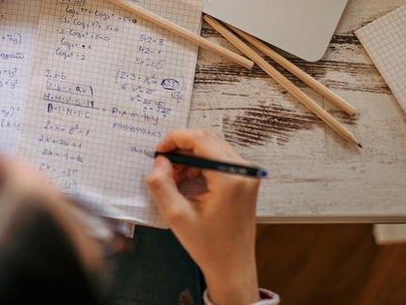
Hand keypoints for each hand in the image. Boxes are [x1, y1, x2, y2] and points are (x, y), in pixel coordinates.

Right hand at [146, 129, 260, 304]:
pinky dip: (200, 164)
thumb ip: (161, 184)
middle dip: (181, 149)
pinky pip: (219, 159)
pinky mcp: (245, 180)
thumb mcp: (176, 216)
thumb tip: (158, 161)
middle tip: (163, 167)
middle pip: (207, 140)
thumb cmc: (208, 246)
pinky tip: (187, 181)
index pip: (200, 140)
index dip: (175, 139)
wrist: (232, 266)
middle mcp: (243, 171)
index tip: (158, 152)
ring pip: (212, 148)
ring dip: (190, 157)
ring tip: (174, 178)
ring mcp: (247, 175)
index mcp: (230, 178)